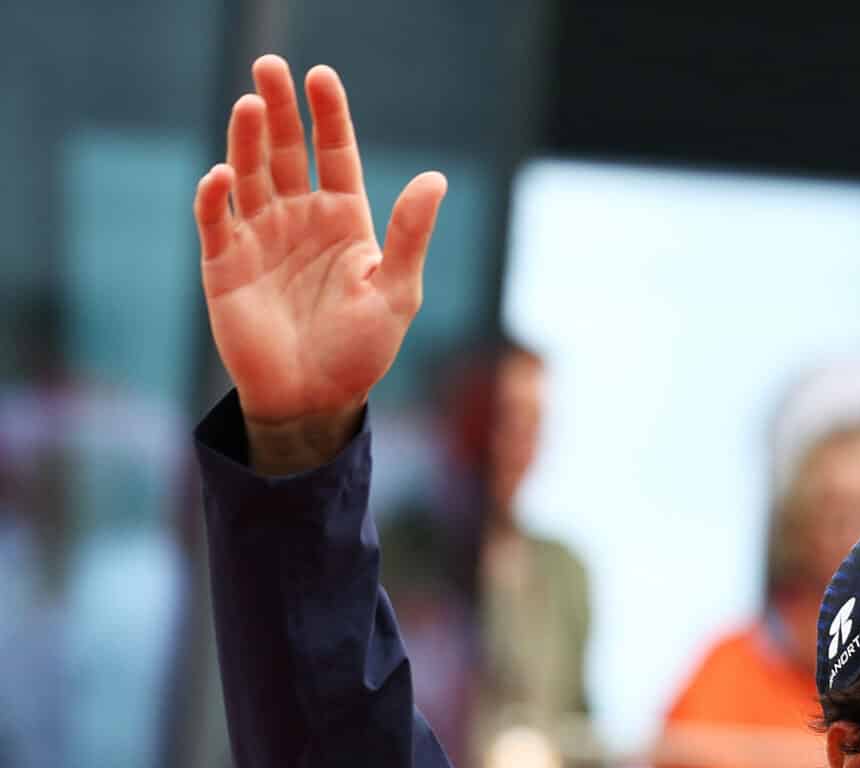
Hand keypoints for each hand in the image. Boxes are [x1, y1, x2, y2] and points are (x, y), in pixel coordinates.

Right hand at [194, 56, 444, 469]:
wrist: (316, 400)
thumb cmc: (361, 351)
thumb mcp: (397, 293)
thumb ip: (410, 235)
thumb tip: (435, 178)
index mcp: (344, 220)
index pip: (335, 154)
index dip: (328, 115)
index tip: (321, 76)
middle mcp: (299, 220)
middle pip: (285, 151)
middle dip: (277, 109)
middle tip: (270, 67)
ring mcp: (260, 238)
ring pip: (249, 174)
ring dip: (245, 140)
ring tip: (250, 104)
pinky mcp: (225, 264)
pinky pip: (217, 220)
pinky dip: (216, 197)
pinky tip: (223, 175)